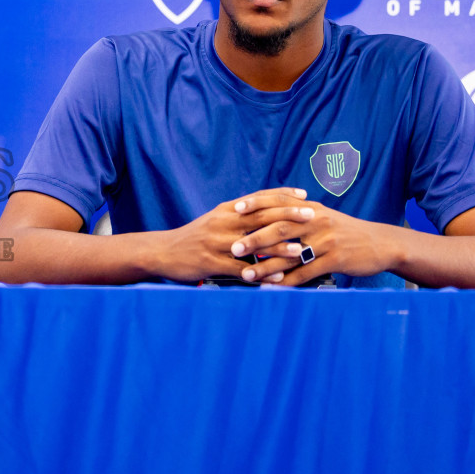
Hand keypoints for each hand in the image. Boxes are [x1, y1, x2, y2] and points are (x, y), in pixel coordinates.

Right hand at [152, 188, 319, 283]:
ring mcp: (216, 242)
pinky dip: (260, 273)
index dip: (282, 195)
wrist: (162, 251)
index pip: (259, 198)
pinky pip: (240, 268)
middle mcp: (222, 222)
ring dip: (279, 246)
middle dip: (289, 215)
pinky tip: (277, 279)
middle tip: (313, 215)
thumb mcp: (214, 220)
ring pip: (253, 242)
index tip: (305, 194)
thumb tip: (265, 211)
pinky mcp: (210, 262)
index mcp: (226, 210)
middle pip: (261, 215)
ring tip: (301, 249)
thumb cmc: (193, 238)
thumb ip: (238, 215)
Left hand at [230, 200, 390, 285]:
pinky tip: (272, 288)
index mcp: (311, 208)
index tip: (234, 208)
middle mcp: (317, 221)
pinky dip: (288, 282)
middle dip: (254, 239)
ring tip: (247, 275)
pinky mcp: (336, 259)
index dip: (257, 203)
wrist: (380, 244)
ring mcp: (327, 241)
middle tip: (233, 248)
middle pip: (280, 227)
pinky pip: (306, 272)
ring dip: (266, 266)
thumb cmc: (344, 232)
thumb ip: (297, 214)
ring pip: (290, 254)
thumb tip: (267, 213)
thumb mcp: (322, 217)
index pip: (280, 201)